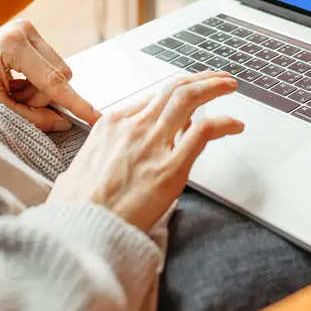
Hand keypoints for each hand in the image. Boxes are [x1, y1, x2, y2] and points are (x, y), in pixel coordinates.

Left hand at [0, 19, 99, 131]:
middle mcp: (24, 30)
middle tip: (15, 100)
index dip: (74, 102)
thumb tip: (63, 124)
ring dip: (39, 89)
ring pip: (58, 71)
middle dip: (42, 96)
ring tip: (13, 91)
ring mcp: (29, 29)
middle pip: (59, 74)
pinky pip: (51, 64)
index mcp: (12, 45)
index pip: (52, 80)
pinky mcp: (31, 33)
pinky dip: (37, 80)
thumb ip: (31, 117)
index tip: (94, 116)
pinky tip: (17, 82)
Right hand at [47, 71, 242, 230]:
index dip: (175, 95)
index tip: (188, 96)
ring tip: (229, 85)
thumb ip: (89, 163)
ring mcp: (153, 145)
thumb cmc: (75, 209)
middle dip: (199, 79)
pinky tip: (235, 125)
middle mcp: (134, 127)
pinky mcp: (170, 168)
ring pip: (189, 98)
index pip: (151, 99)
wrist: (79, 232)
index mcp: (111, 125)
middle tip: (216, 78)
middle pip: (173, 88)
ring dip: (214, 87)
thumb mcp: (75, 171)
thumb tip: (78, 175)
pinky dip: (224, 122)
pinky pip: (204, 132)